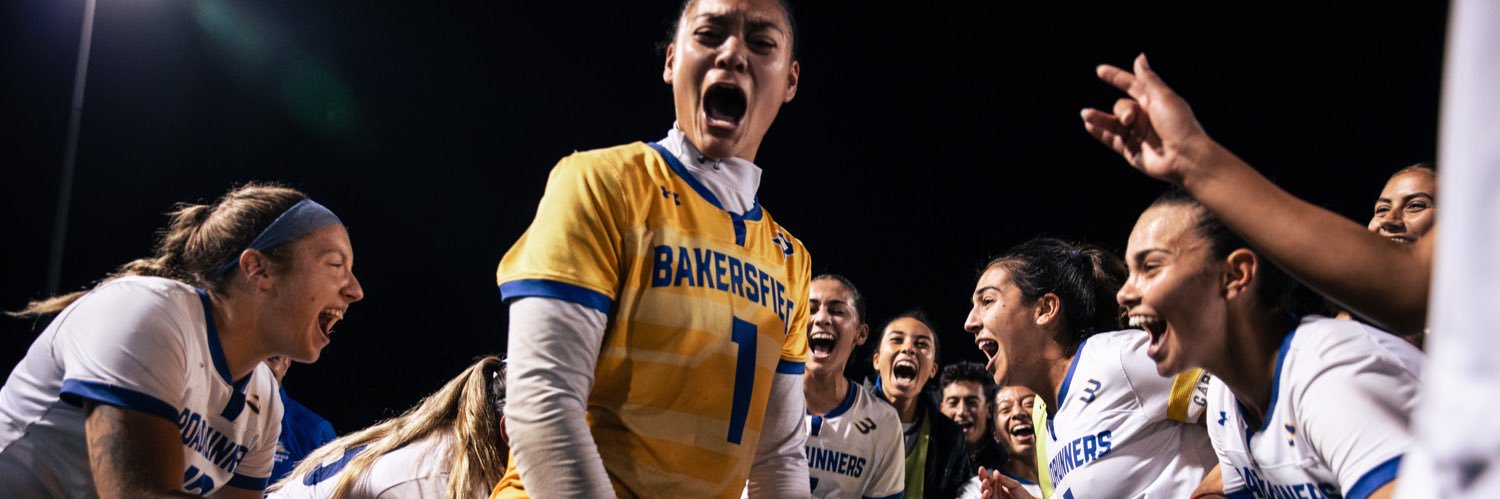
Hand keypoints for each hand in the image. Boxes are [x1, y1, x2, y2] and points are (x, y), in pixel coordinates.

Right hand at [978, 467, 1036, 498]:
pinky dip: (983, 497)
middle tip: (985, 479)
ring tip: (986, 484)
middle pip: (984, 487)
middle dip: (983, 482)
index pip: (989, 480)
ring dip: (983, 489)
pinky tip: (986, 492)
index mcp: (999, 487)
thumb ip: (1005, 479)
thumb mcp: (1015, 485)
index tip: (981, 468)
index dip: (984, 474)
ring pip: (984, 495)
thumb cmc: (1025, 497)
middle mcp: (995, 494)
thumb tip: (994, 472)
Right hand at [1080, 53, 1210, 184]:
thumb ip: (1147, 79)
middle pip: (1121, 105)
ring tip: (1086, 114)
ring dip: (1098, 117)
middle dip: (1121, 109)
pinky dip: (1098, 132)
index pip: (1132, 85)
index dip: (1116, 78)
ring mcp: (1136, 134)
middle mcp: (1144, 117)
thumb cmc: (1179, 125)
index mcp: (1154, 101)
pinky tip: (1089, 125)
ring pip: (1112, 122)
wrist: (1184, 157)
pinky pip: (1110, 139)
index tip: (1100, 70)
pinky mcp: (1130, 150)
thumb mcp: (1162, 97)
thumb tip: (1139, 58)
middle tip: (1129, 119)